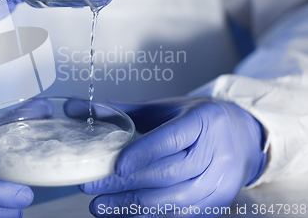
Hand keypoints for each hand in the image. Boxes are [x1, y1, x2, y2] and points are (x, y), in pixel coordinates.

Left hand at [80, 96, 267, 216]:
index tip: (115, 166)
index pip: (172, 139)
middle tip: (91, 187)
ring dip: (132, 206)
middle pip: (168, 173)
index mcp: (205, 120)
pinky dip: (148, 215)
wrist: (241, 136)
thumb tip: (73, 107)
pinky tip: (123, 213)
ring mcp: (221, 181)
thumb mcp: (163, 108)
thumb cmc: (194, 118)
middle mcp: (218, 151)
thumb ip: (119, 110)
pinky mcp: (218, 203)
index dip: (143, 153)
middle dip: (125, 184)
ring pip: (174, 200)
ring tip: (98, 206)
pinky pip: (180, 215)